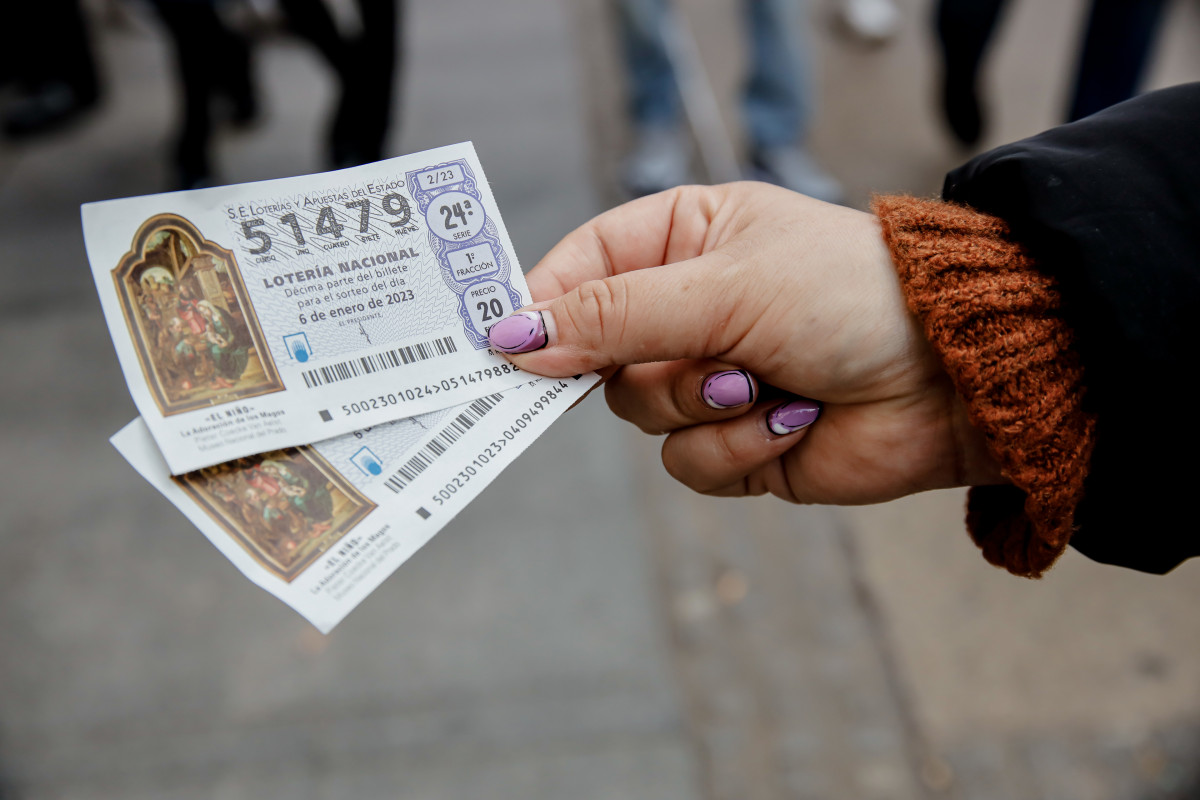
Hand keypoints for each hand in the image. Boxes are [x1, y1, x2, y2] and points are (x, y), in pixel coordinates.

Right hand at [490, 183, 1003, 503]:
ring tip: (769, 384)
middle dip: (655, 369)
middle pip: (600, 359)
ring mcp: (711, 380)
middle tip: (706, 361)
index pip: (578, 271)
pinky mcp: (738, 443)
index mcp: (680, 241)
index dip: (541, 309)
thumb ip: (614, 316)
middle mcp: (688, 310)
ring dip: (705, 409)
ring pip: (642, 419)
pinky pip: (690, 464)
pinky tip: (794, 420)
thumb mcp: (722, 288)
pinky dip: (739, 449)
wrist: (955, 375)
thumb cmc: (850, 295)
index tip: (504, 344)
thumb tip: (515, 335)